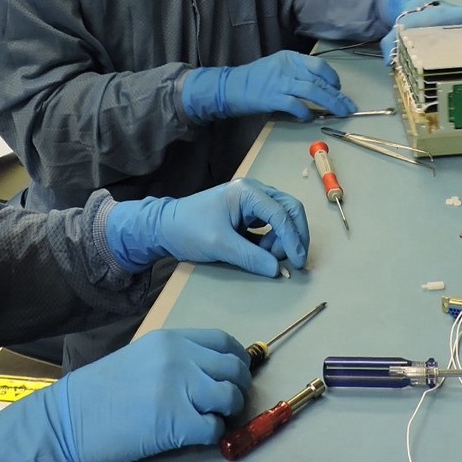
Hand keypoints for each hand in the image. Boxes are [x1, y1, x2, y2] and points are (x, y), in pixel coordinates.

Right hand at [0, 328, 248, 461]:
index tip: (236, 375)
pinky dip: (213, 436)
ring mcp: (178, 388)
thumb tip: (214, 372)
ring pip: (231, 397)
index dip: (239, 360)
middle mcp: (179, 357)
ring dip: (228, 413)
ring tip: (210, 420)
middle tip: (225, 405)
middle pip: (235, 369)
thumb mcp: (142, 357)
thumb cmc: (101, 391)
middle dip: (239, 389)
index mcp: (170, 339)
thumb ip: (177, 358)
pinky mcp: (175, 422)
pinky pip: (215, 428)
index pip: (225, 342)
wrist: (69, 418)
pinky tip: (195, 436)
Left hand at [105, 177, 309, 274]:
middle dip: (295, 235)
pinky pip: (271, 224)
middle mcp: (253, 191)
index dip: (293, 239)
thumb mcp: (219, 245)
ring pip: (283, 216)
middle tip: (295, 261)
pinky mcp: (247, 213)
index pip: (281, 213)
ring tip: (267, 257)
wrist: (165, 227)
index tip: (297, 263)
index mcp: (247, 192)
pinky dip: (274, 239)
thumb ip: (251, 257)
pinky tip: (264, 254)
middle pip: (290, 209)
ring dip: (283, 238)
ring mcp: (251, 201)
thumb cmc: (189, 230)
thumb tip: (279, 270)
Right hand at [182, 51, 355, 122]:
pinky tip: (310, 118)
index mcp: (289, 58)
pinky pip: (296, 105)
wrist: (229, 87)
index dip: (333, 79)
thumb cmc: (254, 80)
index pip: (319, 66)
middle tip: (349, 107)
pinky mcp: (272, 98)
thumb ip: (296, 74)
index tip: (339, 90)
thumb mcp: (277, 68)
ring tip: (340, 113)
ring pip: (313, 91)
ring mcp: (279, 82)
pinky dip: (306, 113)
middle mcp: (286, 67)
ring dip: (330, 103)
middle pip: (319, 80)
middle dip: (338, 95)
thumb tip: (320, 89)